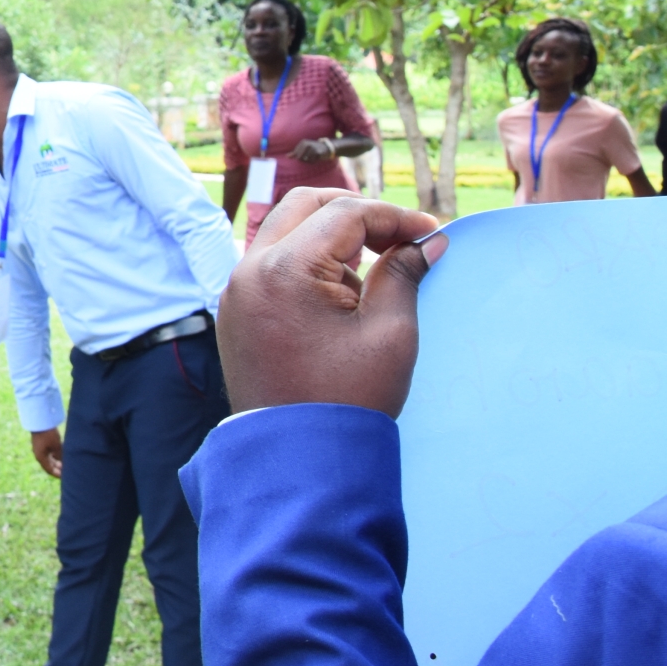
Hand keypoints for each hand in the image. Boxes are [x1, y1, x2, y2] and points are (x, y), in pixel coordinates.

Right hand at [29, 429, 62, 478]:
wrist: (40, 421)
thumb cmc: (49, 435)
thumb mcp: (57, 446)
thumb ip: (60, 456)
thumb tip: (63, 464)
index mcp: (41, 457)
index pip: (49, 470)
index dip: (57, 474)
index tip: (65, 477)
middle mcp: (39, 454)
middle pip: (49, 465)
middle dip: (57, 468)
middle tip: (66, 470)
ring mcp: (39, 449)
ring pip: (49, 458)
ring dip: (56, 461)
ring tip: (65, 462)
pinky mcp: (41, 443)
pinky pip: (48, 452)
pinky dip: (54, 455)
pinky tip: (61, 454)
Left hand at [217, 188, 442, 417]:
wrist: (297, 458)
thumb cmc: (346, 400)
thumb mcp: (389, 333)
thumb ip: (404, 274)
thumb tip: (427, 242)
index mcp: (283, 270)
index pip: (345, 214)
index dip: (395, 218)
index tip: (430, 234)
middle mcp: (248, 271)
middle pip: (306, 207)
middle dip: (358, 214)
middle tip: (401, 239)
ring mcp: (236, 291)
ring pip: (286, 232)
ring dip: (332, 239)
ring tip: (372, 281)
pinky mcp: (236, 312)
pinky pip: (272, 265)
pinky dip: (308, 265)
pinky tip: (342, 300)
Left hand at [289, 138, 337, 163]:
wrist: (327, 147)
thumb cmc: (313, 148)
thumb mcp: (304, 148)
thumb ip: (295, 152)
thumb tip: (287, 156)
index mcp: (303, 142)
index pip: (296, 154)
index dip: (299, 157)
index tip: (305, 154)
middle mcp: (307, 144)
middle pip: (299, 157)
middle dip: (303, 159)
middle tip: (309, 157)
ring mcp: (312, 148)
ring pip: (305, 160)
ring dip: (308, 161)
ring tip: (313, 157)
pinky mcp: (318, 153)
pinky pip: (311, 161)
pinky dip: (313, 162)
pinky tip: (316, 158)